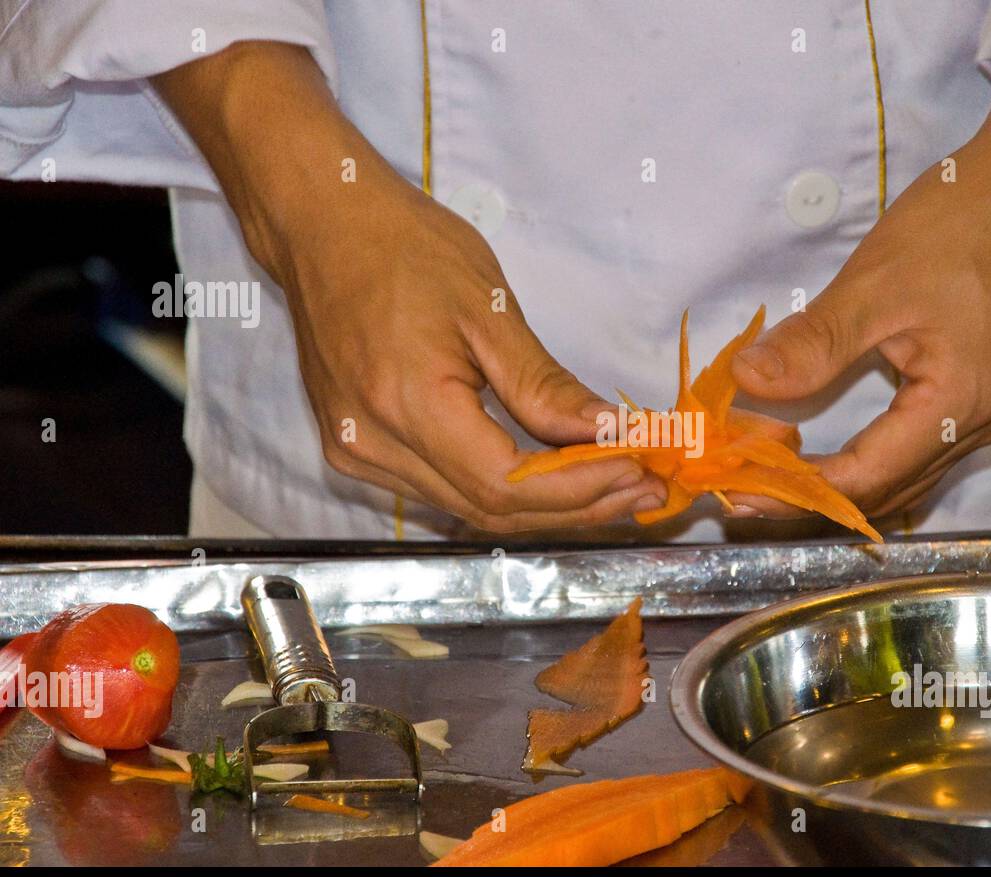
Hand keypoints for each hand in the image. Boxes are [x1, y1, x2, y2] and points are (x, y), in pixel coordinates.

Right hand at [154, 43, 663, 531]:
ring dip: (546, 506)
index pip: (508, 485)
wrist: (323, 225)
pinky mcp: (356, 449)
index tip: (640, 474)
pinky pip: (443, 489)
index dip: (580, 490)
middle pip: (491, 509)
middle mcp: (372, 444)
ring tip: (612, 485)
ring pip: (469, 508)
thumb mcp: (489, 310)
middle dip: (576, 505)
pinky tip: (550, 475)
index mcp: (406, 404)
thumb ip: (546, 386)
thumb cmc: (404, 249)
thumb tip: (610, 434)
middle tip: (642, 489)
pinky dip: (503, 490)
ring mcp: (357, 452)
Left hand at [729, 19, 990, 520]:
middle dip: (812, 498)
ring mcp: (988, 414)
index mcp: (962, 404)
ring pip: (902, 480)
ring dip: (838, 484)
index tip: (739, 491)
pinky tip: (824, 451)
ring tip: (772, 476)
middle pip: (886, 492)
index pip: (868, 477)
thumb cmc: (959, 224)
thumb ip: (812, 345)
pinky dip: (866, 461)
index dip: (799, 490)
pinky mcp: (982, 397)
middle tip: (743, 491)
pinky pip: (915, 453)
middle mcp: (982, 425)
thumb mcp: (873, 286)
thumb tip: (746, 382)